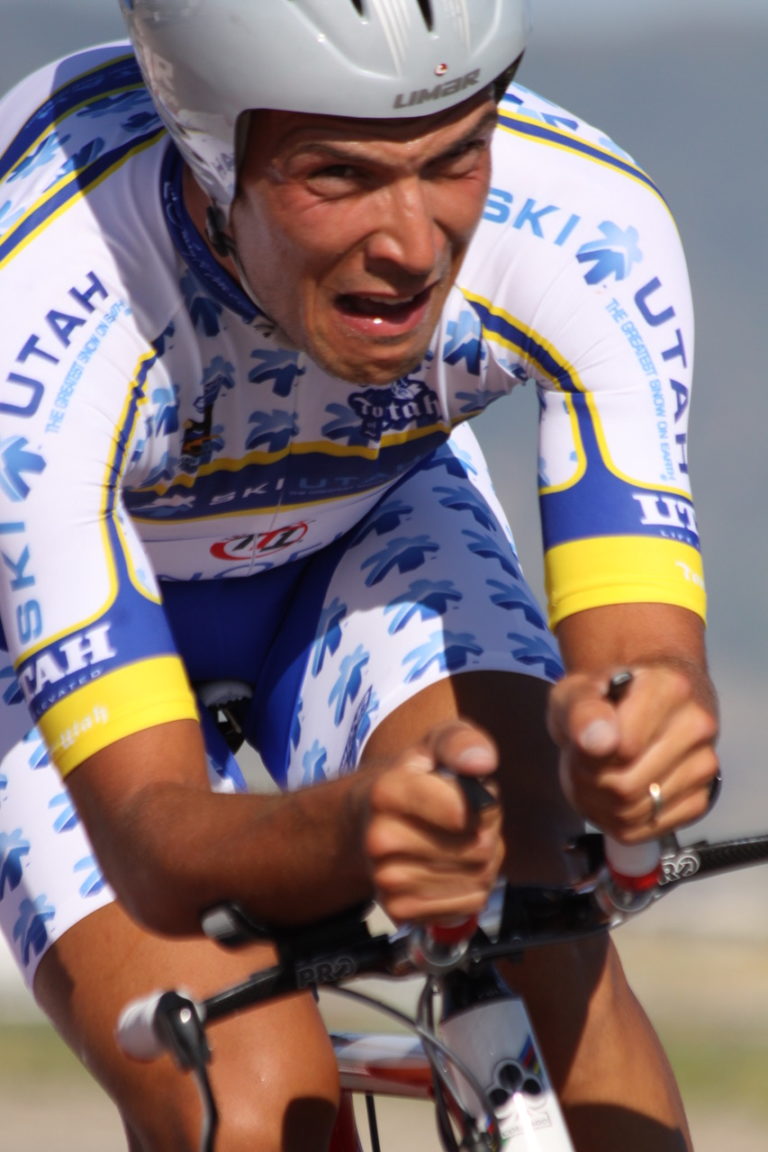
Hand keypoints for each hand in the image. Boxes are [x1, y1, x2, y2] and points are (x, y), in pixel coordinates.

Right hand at [363, 721, 503, 924]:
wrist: (365, 824)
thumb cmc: (412, 780)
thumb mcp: (434, 745)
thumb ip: (461, 742)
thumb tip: (482, 762)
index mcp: (387, 792)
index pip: (462, 812)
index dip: (485, 803)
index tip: (476, 795)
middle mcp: (380, 840)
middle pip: (477, 847)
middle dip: (489, 830)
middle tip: (473, 818)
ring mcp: (387, 880)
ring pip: (479, 877)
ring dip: (486, 858)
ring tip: (464, 839)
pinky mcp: (401, 910)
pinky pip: (470, 902)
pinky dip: (475, 884)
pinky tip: (457, 866)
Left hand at [548, 663, 718, 842]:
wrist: (638, 701)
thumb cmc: (605, 696)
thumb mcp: (577, 691)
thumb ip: (582, 712)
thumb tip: (597, 742)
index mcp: (670, 688)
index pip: (622, 749)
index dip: (587, 755)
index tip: (580, 741)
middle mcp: (697, 726)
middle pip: (625, 787)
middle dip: (588, 782)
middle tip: (582, 762)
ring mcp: (704, 765)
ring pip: (633, 813)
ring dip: (598, 804)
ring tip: (595, 775)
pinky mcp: (701, 798)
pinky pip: (647, 830)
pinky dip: (619, 820)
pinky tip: (613, 795)